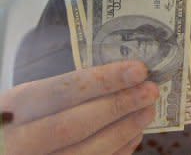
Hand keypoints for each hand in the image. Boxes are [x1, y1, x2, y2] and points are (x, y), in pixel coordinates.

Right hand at [0, 60, 158, 154]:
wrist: (12, 147)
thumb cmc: (27, 116)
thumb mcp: (35, 98)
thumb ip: (70, 90)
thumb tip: (125, 76)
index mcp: (15, 107)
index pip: (62, 91)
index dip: (103, 80)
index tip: (139, 69)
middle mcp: (18, 141)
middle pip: (73, 125)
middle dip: (118, 106)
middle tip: (151, 90)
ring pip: (86, 153)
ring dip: (124, 129)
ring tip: (148, 110)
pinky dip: (119, 150)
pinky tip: (135, 133)